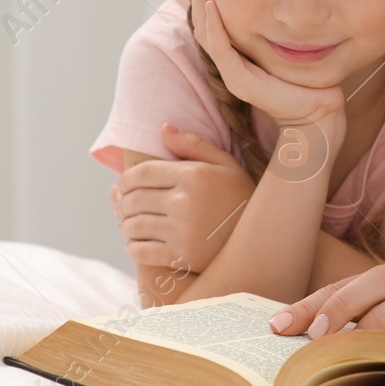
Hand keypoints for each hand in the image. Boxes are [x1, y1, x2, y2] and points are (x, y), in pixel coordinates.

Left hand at [113, 125, 255, 270]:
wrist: (261, 238)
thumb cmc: (240, 196)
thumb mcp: (225, 164)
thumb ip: (194, 144)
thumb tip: (163, 129)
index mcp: (193, 175)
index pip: (141, 173)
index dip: (126, 179)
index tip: (123, 184)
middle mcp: (184, 202)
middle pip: (134, 199)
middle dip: (123, 201)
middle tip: (123, 204)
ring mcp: (182, 232)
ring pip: (134, 226)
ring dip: (125, 225)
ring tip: (128, 224)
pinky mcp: (181, 257)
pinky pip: (141, 251)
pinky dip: (132, 247)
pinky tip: (136, 243)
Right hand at [189, 0, 347, 149]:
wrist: (320, 115)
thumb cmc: (314, 82)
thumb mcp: (296, 47)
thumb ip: (287, 28)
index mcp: (242, 56)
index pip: (218, 20)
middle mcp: (233, 63)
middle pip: (206, 22)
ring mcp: (234, 72)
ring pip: (207, 32)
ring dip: (203, 1)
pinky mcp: (241, 81)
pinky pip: (221, 48)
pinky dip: (215, 25)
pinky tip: (213, 4)